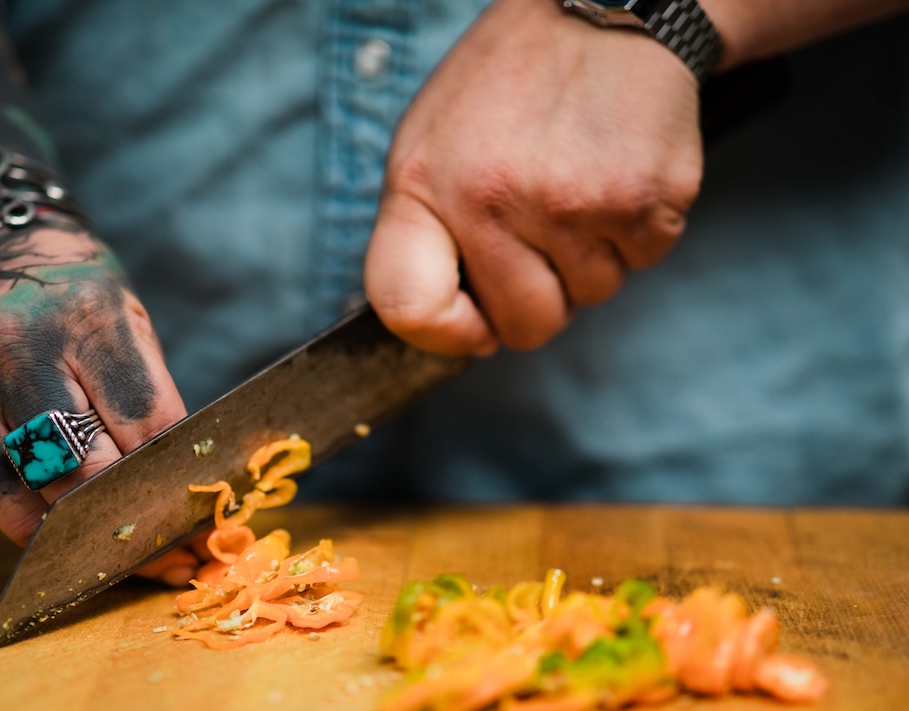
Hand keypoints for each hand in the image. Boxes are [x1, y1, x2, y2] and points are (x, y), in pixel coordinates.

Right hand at [0, 215, 200, 583]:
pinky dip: (25, 517)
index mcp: (82, 320)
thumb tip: (176, 481)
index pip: (142, 420)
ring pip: (25, 498)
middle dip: (124, 509)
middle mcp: (15, 355)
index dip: (168, 470)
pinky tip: (52, 520)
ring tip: (103, 540)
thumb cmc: (57, 290)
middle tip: (153, 536)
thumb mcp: (118, 311)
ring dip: (72, 530)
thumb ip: (146, 391)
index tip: (186, 501)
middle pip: (83, 468)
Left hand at [365, 0, 703, 352]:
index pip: (409, 308)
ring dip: (588, 258)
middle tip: (540, 232)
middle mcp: (492, 197)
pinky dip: (635, 233)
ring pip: (590, 298)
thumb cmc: (504, 89)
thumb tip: (455, 334)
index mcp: (424, 184)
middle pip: (524, 328)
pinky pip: (643, 263)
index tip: (471, 321)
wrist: (601, 7)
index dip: (445, 334)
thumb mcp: (425, 147)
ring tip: (576, 183)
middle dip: (536, 298)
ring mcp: (572, 202)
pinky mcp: (645, 199)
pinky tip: (613, 174)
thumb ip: (421, 237)